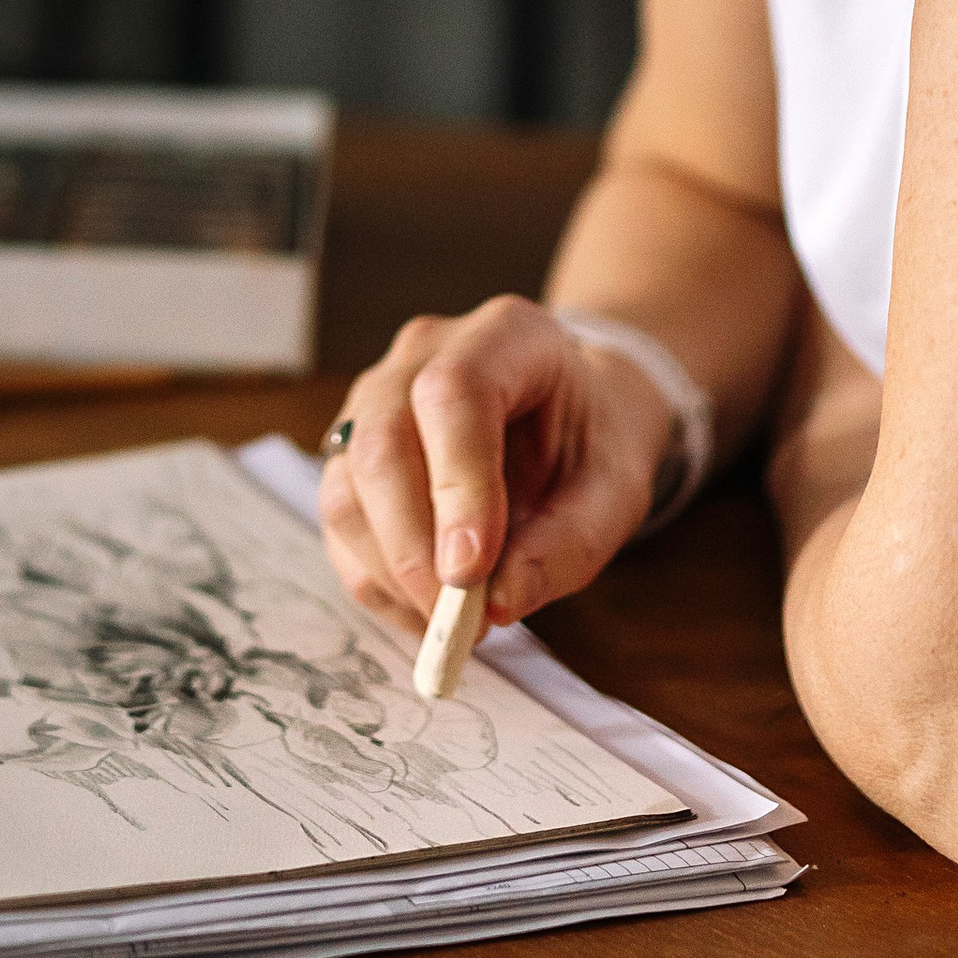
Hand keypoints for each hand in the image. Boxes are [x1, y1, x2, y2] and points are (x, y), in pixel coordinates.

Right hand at [316, 295, 677, 635]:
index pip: (455, 394)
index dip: (456, 485)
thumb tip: (500, 602)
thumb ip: (571, 542)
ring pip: (346, 484)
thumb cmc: (594, 441)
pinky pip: (340, 519)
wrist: (573, 411)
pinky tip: (424, 609)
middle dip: (412, 547)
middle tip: (458, 621)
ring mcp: (376, 395)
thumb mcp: (617, 490)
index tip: (472, 572)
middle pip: (383, 442)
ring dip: (389, 571)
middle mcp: (424, 353)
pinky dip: (374, 579)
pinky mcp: (351, 448)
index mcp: (506, 335)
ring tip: (450, 622)